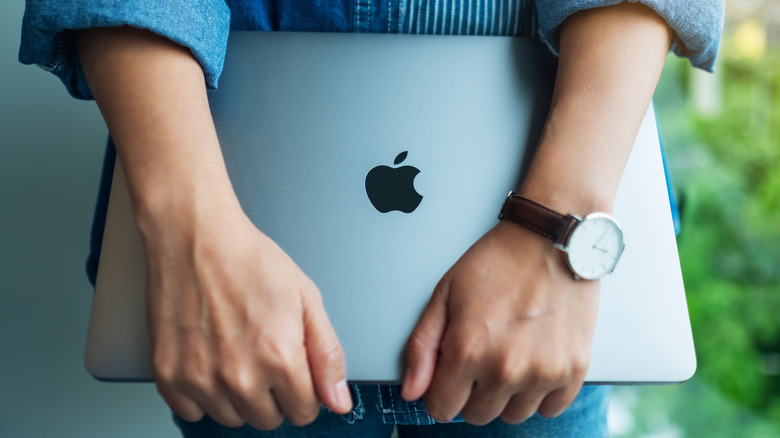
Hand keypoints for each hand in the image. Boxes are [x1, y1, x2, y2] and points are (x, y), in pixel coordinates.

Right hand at [143, 198, 352, 429]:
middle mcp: (240, 377)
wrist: (195, 237)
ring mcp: (200, 379)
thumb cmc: (249, 260)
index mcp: (280, 359)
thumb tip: (339, 401)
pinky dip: (201, 395)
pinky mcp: (169, 375)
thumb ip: (327, 355)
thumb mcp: (306, 299)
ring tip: (235, 354)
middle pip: (267, 420)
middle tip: (263, 357)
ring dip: (237, 397)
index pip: (304, 412)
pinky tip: (209, 362)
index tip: (294, 374)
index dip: (304, 393)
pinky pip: (192, 412)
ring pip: (231, 419)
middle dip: (272, 396)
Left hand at [401, 220, 598, 424]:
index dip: (440, 391)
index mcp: (468, 351)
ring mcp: (543, 373)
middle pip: (477, 414)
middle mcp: (506, 369)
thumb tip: (412, 391)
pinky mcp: (574, 370)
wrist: (550, 239)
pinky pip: (551, 409)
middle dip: (472, 392)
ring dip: (506, 394)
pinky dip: (540, 393)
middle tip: (481, 356)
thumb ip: (422, 347)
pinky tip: (534, 362)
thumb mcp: (445, 294)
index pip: (441, 409)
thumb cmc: (497, 262)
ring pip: (513, 415)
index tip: (449, 374)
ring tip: (509, 355)